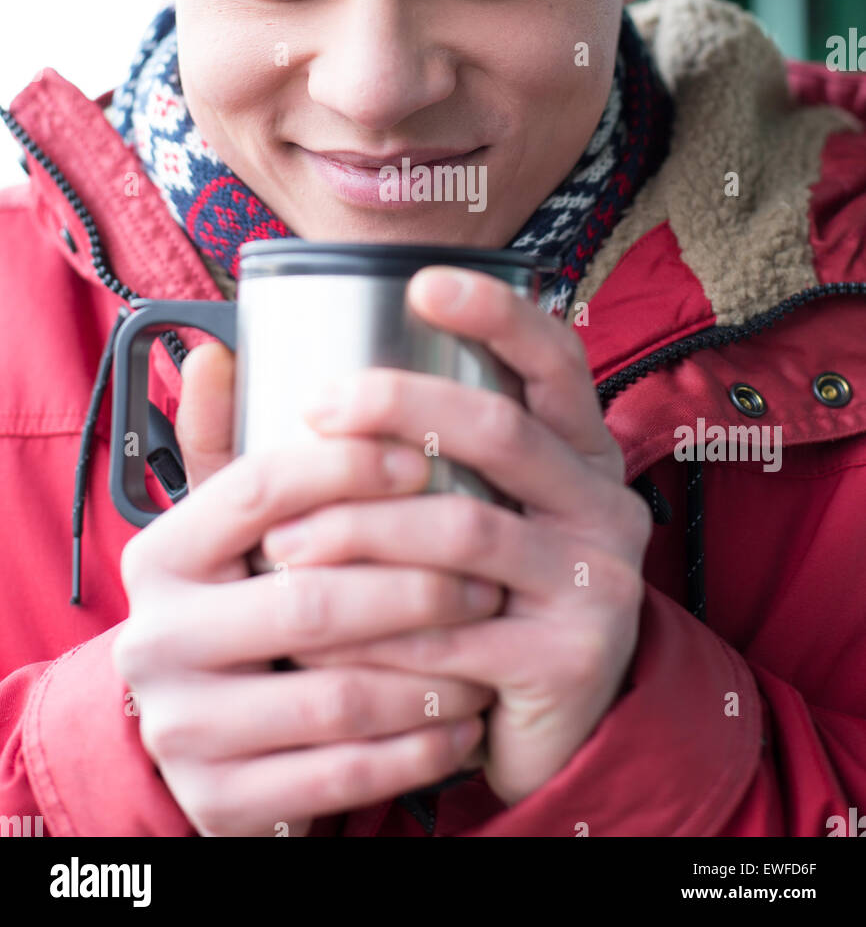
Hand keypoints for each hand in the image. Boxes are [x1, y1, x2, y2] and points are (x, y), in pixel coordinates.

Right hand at [112, 349, 498, 836]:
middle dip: (414, 583)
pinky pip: (343, 775)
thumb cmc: (239, 605)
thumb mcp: (224, 530)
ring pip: (336, 696)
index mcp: (162, 555)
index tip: (421, 457)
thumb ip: (226, 445)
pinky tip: (466, 721)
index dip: (348, 467)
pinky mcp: (222, 802)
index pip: (258, 490)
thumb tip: (216, 350)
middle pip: (309, 599)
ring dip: (431, 668)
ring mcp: (185, 728)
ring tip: (489, 639)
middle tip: (488, 569)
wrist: (205, 743)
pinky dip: (418, 747)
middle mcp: (156, 639)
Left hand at [260, 266, 652, 808]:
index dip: (498, 313)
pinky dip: (372, 633)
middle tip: (316, 408)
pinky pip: (453, 633)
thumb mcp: (436, 509)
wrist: (538, 727)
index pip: (556, 359)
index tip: (423, 282)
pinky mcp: (571, 659)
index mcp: (578, 451)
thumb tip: (215, 357)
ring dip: (363, 533)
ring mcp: (596, 580)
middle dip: (402, 406)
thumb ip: (343, 442)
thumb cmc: (464, 593)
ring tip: (283, 548)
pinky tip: (314, 637)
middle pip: (503, 429)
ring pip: (466, 530)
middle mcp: (602, 503)